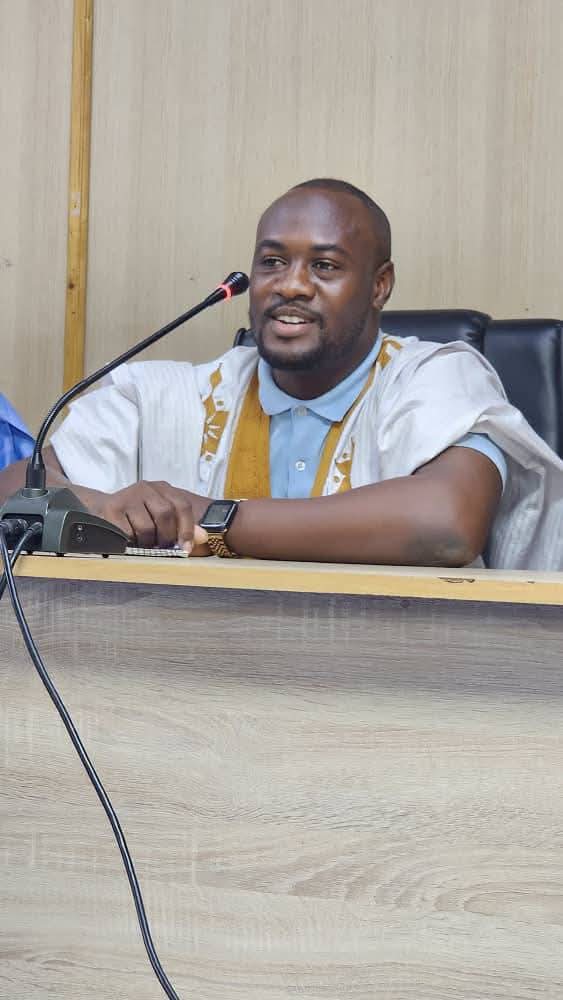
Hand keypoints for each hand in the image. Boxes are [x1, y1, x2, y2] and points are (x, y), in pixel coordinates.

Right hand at [74, 481, 210, 552]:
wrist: (99, 510)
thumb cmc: (136, 518)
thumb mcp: (161, 519)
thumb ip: (183, 527)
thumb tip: (203, 537)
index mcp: (163, 489)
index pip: (182, 506)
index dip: (187, 529)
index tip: (186, 548)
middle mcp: (146, 488)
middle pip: (165, 514)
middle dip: (166, 537)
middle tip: (162, 548)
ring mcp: (128, 496)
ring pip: (147, 528)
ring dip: (147, 543)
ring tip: (142, 544)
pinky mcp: (112, 508)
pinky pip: (128, 534)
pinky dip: (131, 543)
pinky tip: (128, 541)